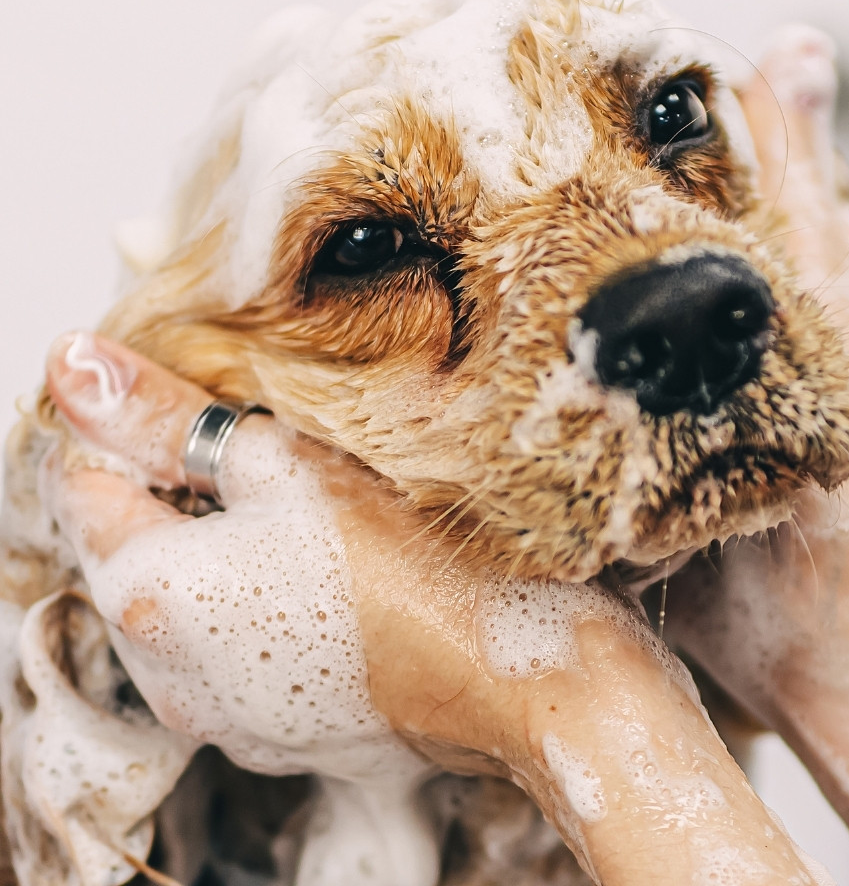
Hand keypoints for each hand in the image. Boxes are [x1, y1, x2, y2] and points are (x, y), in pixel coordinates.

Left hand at [45, 332, 835, 885]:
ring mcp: (224, 713)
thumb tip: (76, 366)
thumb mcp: (288, 461)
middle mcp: (167, 671)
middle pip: (142, 541)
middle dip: (193, 488)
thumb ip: (168, 416)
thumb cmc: (421, 563)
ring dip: (236, 546)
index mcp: (152, 593)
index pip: (86, 480)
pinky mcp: (279, 732)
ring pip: (195, 595)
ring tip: (323, 515)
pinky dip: (269, 603)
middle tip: (284, 454)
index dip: (145, 428)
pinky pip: (241, 648)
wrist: (522, 679)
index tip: (216, 409)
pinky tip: (343, 576)